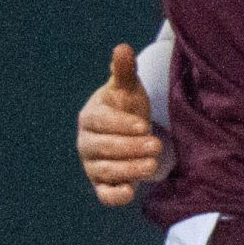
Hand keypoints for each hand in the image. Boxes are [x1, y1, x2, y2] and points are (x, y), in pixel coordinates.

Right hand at [77, 43, 162, 204]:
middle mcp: (86, 143)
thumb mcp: (129, 90)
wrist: (130, 134)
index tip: (143, 126)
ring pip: (105, 171)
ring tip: (152, 165)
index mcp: (90, 118)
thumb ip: (124, 72)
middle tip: (157, 145)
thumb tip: (123, 48)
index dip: (121, 125)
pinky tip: (130, 192)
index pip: (100, 123)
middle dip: (130, 148)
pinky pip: (104, 195)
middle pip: (103, 148)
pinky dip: (114, 196)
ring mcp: (92, 166)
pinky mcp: (102, 186)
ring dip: (128, 170)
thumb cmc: (127, 109)